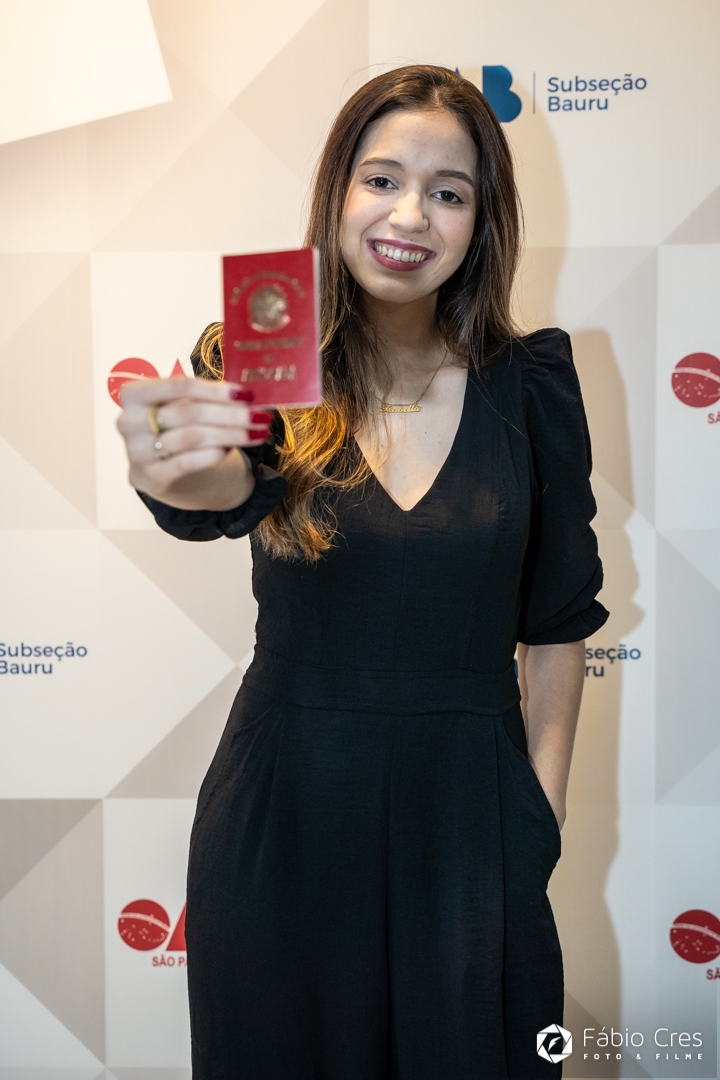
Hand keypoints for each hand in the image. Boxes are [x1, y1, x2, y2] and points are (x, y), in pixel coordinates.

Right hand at [117, 376, 272, 510]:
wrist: (157, 468)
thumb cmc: (172, 427)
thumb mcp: (180, 405)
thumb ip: (205, 398)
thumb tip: (246, 395)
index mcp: (134, 394)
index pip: (178, 385)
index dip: (214, 390)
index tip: (246, 394)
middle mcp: (129, 421)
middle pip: (189, 413)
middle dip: (230, 414)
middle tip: (260, 416)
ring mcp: (136, 451)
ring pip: (192, 437)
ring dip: (230, 435)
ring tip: (257, 433)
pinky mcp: (150, 476)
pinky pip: (187, 462)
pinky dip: (212, 454)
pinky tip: (231, 449)